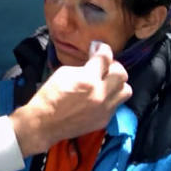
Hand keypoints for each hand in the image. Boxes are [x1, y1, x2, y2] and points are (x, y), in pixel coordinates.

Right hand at [10, 42, 130, 156]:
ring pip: (126, 90)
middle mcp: (101, 93)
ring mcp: (105, 108)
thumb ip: (83, 67)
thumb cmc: (50, 95)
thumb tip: (94, 61)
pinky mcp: (104, 119)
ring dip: (117, 84)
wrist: (44, 123)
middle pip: (121, 73)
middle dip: (113, 66)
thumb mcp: (63, 73)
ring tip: (106, 83)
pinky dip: (110, 98)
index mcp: (88, 79)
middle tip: (103, 66)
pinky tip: (99, 97)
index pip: (105, 57)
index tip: (98, 48)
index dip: (102, 48)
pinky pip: (116, 105)